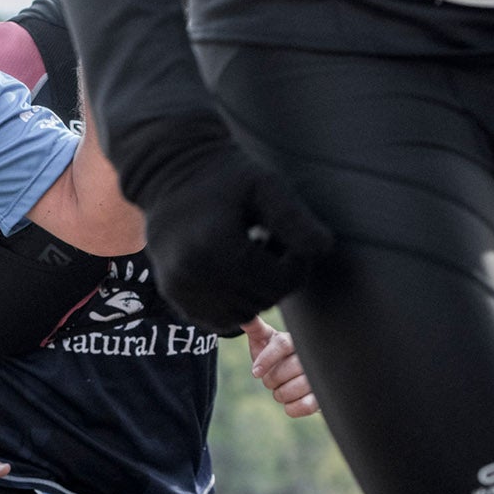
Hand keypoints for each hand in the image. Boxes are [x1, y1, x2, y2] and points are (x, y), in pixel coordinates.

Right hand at [122, 119, 331, 330]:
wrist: (170, 175)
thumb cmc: (227, 177)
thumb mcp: (266, 184)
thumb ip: (295, 217)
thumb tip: (322, 250)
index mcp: (214, 244)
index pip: (280, 281)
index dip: (297, 264)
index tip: (289, 238)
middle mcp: (191, 272)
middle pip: (263, 299)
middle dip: (277, 277)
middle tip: (269, 243)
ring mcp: (179, 288)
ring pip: (244, 313)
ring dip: (256, 291)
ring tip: (249, 256)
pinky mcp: (174, 296)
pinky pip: (220, 319)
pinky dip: (235, 302)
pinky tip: (232, 271)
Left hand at [241, 317, 317, 417]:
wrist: (292, 373)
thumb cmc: (275, 353)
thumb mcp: (264, 339)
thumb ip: (255, 328)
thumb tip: (245, 319)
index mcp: (297, 339)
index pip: (283, 345)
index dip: (267, 359)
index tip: (255, 373)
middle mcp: (313, 355)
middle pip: (291, 367)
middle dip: (272, 379)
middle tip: (269, 381)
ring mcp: (320, 375)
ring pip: (301, 386)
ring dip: (281, 393)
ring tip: (279, 390)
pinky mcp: (322, 395)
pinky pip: (308, 405)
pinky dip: (292, 408)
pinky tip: (288, 403)